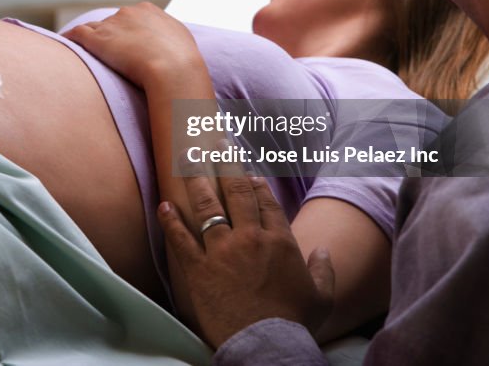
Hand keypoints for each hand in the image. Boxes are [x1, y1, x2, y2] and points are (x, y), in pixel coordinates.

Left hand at [64, 2, 202, 87]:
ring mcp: (111, 25)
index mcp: (149, 10)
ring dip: (89, 38)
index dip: (127, 31)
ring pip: (93, 28)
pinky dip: (69, 38)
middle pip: (112, 22)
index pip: (131, 18)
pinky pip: (77, 34)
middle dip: (109, 34)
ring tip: (80, 49)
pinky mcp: (97, 39)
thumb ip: (169, 37)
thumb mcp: (181, 41)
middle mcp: (128, 13)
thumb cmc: (182, 61)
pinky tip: (63, 44)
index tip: (125, 43)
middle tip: (107, 52)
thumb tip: (169, 45)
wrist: (173, 68)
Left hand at [157, 173, 334, 347]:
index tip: (248, 173)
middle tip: (216, 143)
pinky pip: (181, 239)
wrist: (266, 344)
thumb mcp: (322, 297)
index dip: (256, 184)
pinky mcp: (198, 268)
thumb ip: (324, 270)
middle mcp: (250, 238)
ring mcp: (222, 251)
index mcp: (280, 242)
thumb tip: (326, 251)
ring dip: (195, 180)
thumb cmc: (295, 323)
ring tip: (186, 159)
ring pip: (206, 206)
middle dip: (225, 163)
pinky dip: (170, 221)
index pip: (266, 202)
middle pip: (236, 192)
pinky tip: (163, 204)